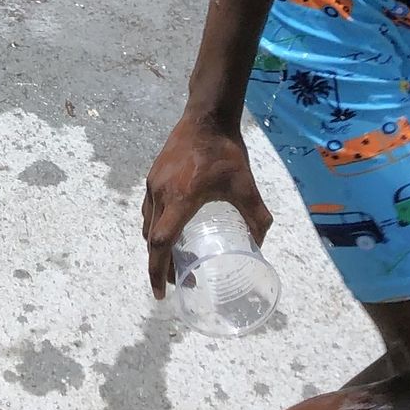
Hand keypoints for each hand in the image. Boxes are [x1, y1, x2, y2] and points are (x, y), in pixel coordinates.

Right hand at [140, 113, 271, 296]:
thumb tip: (261, 244)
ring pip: (148, 224)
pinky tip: (171, 226)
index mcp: (180, 200)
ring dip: (156, 246)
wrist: (206, 116)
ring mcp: (154, 183)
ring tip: (174, 258)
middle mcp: (161, 194)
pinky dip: (155, 226)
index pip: (161, 243)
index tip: (162, 293)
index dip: (158, 271)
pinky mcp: (154, 174)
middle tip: (176, 282)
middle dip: (159, 266)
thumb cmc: (226, 153)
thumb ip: (257, 217)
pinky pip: (150, 208)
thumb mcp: (246, 187)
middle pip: (151, 240)